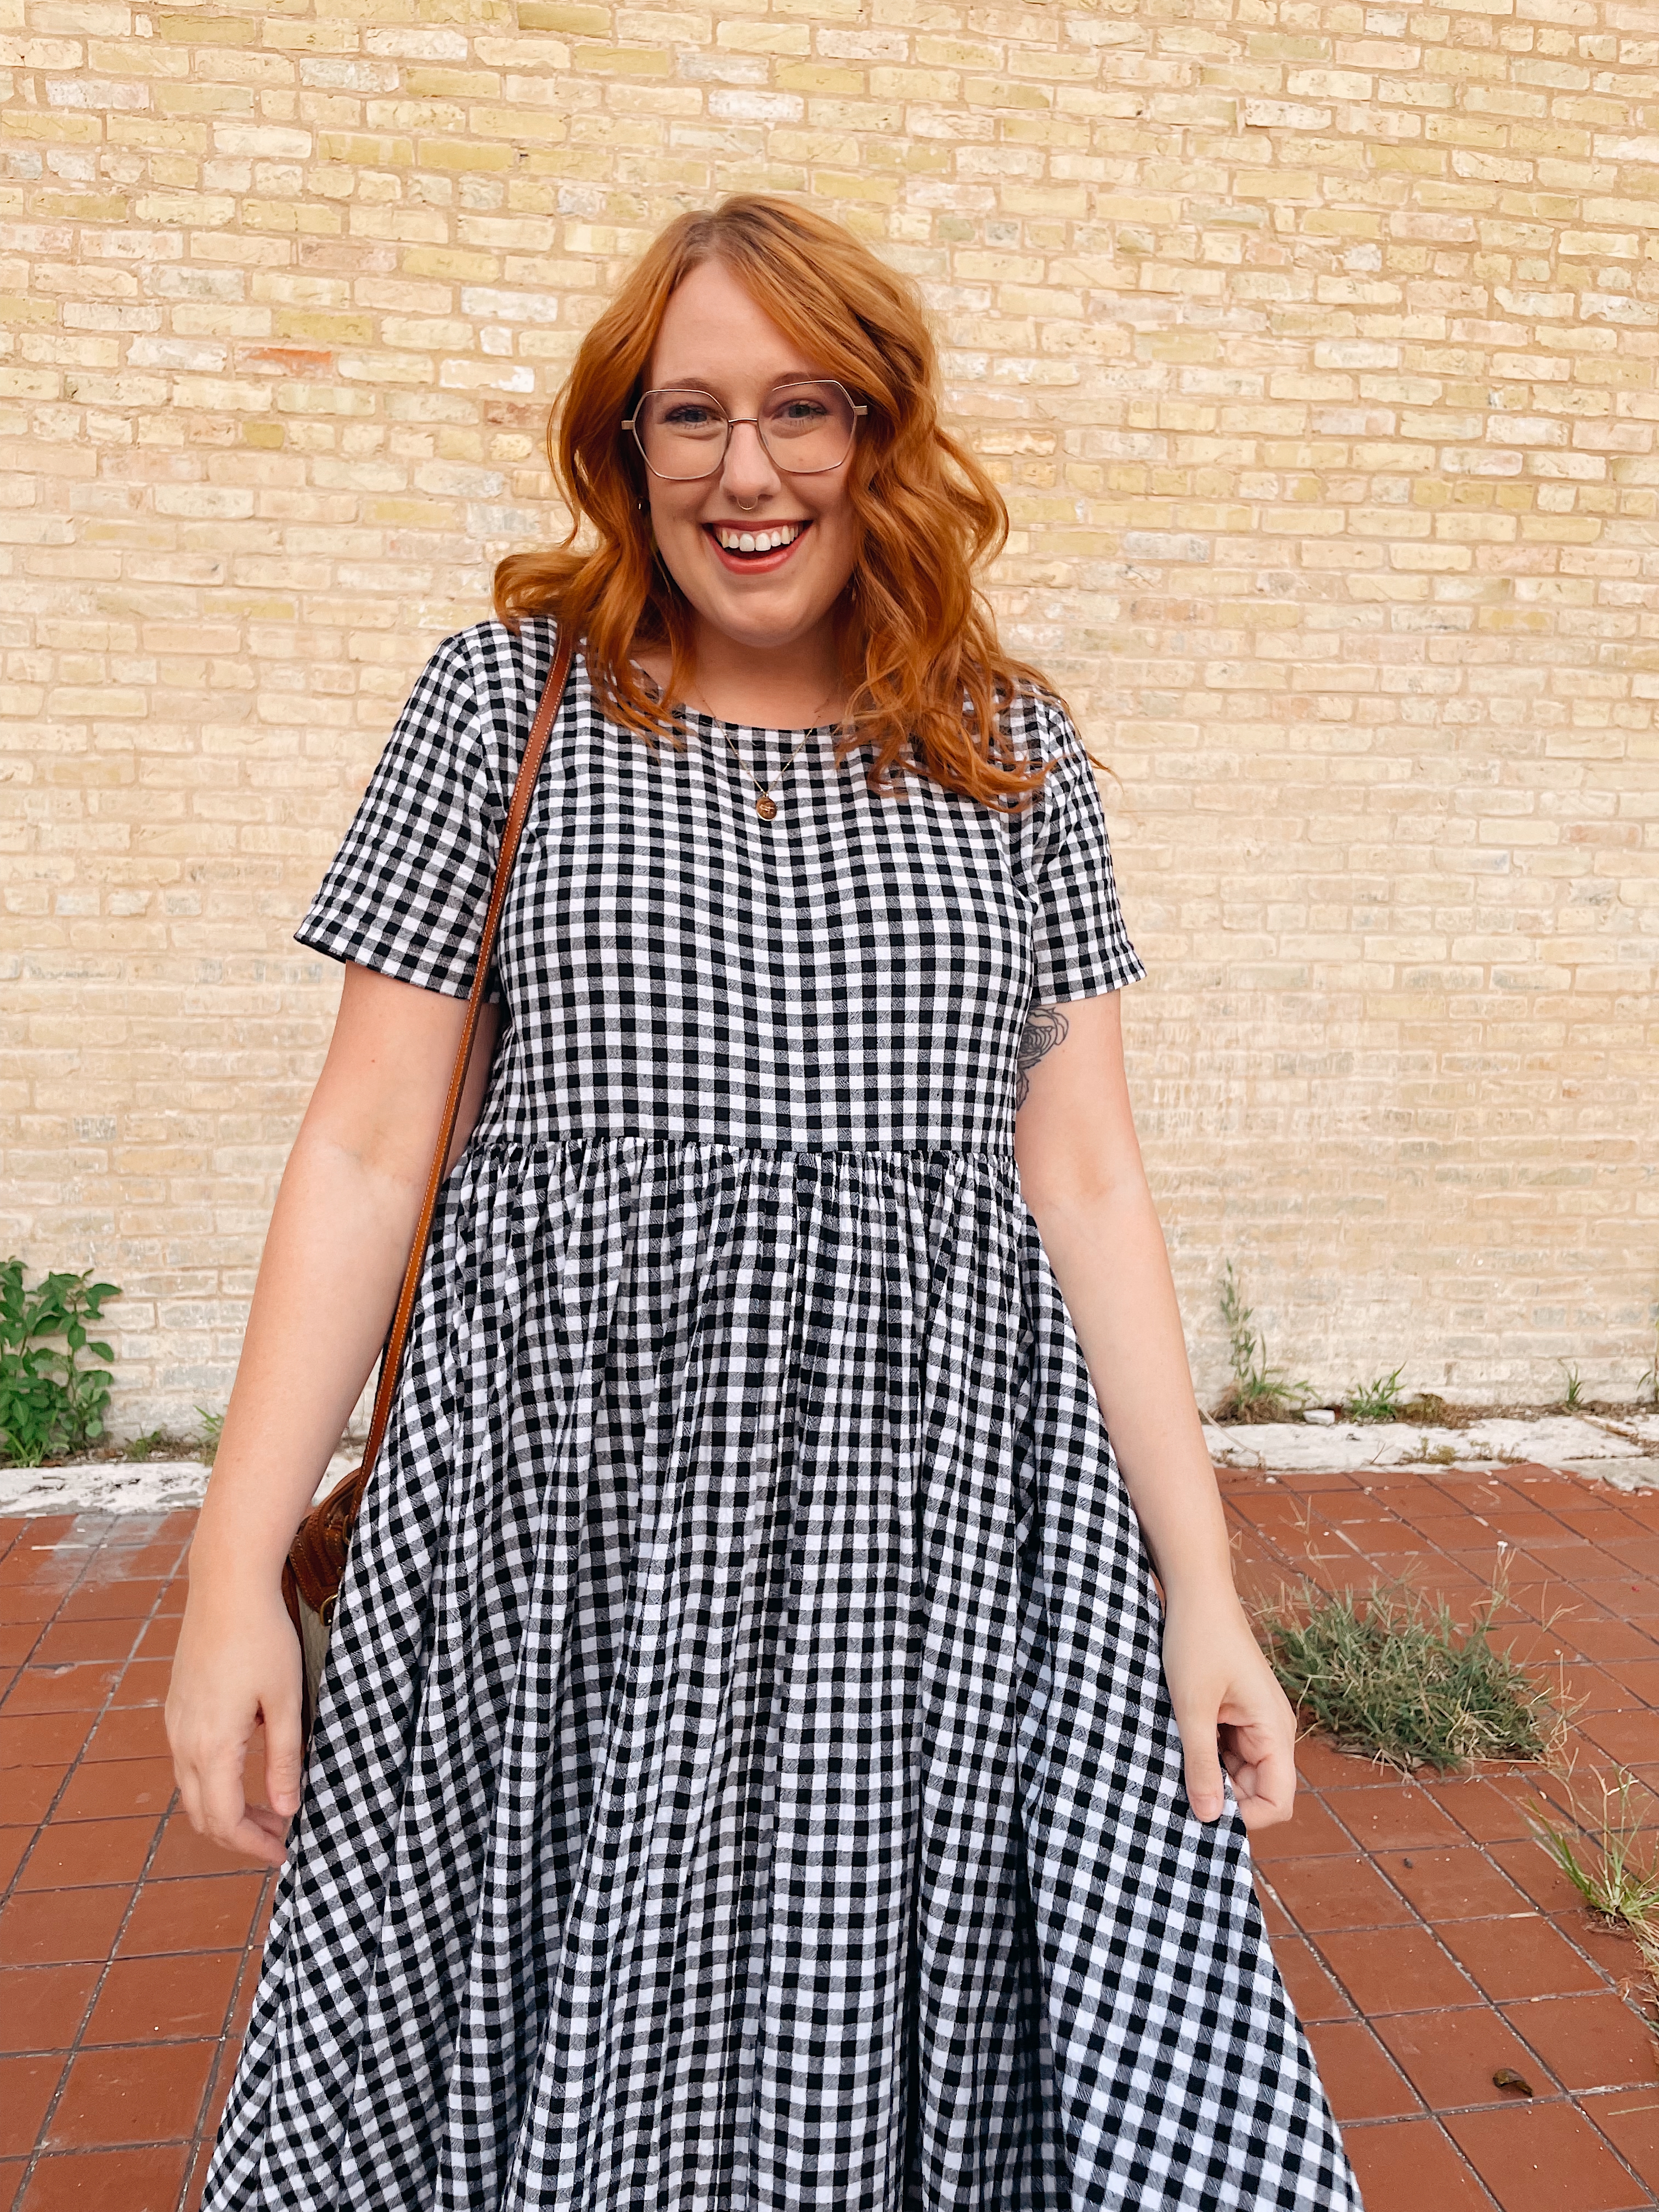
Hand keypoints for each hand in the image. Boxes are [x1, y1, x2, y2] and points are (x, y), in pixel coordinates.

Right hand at [165, 1573, 303, 1867]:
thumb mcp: (285, 1701)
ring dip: (226, 1809)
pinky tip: (245, 1771)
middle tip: (280, 1838)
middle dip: (240, 1835)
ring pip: (193, 1790)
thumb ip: (284, 1759)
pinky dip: (214, 1782)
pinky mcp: (178, 1707)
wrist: (225, 1587)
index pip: (224, 1821)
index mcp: (212, 1745)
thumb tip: (285, 1810)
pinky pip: (188, 1762)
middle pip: (203, 1814)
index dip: (253, 1846)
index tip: (284, 1855)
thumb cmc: (262, 1638)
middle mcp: (184, 1741)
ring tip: (269, 1809)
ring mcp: (176, 1724)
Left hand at [1160, 1588, 1297, 1832]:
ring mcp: (1254, 1722)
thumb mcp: (1193, 1706)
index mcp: (1275, 1730)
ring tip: (1173, 1767)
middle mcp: (1272, 1731)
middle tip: (1177, 1794)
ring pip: (1238, 1773)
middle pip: (1257, 1791)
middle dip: (1222, 1799)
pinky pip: (1226, 1751)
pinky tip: (1176, 1748)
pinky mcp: (1236, 1713)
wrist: (1196, 1592)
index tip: (1202, 1814)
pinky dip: (1204, 1756)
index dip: (1245, 1818)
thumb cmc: (1197, 1642)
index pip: (1278, 1801)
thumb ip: (1200, 1763)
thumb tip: (1210, 1818)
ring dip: (1209, 1777)